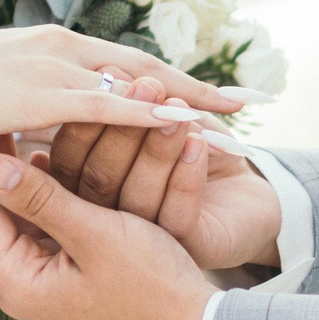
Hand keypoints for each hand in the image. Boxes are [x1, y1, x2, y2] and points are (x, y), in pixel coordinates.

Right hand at [0, 27, 246, 157]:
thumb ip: (21, 106)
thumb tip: (36, 129)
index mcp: (46, 47)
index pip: (120, 63)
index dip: (163, 80)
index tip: (202, 95)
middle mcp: (59, 48)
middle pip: (144, 67)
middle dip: (195, 87)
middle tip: (245, 101)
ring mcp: (54, 68)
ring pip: (138, 83)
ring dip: (188, 101)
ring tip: (234, 118)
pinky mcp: (44, 94)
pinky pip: (111, 104)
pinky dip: (151, 112)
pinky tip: (186, 124)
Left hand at [0, 138, 218, 319]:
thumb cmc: (153, 288)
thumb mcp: (97, 236)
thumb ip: (42, 200)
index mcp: (18, 281)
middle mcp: (21, 282)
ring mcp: (42, 279)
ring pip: (5, 215)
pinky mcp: (64, 270)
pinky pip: (34, 221)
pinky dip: (30, 188)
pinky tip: (31, 153)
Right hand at [47, 79, 283, 272]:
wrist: (247, 194)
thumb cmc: (192, 148)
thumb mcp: (161, 119)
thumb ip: (132, 106)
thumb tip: (107, 69)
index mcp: (84, 188)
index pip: (71, 158)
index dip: (88, 122)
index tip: (109, 79)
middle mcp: (104, 222)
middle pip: (97, 180)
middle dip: (123, 130)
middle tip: (146, 89)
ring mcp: (142, 244)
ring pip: (135, 200)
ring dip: (158, 151)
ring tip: (178, 112)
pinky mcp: (184, 250)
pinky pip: (177, 217)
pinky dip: (187, 177)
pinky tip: (199, 145)